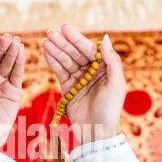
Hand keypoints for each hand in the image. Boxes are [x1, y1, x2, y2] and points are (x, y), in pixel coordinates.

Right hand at [42, 24, 125, 143]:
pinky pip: (60, 73)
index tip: (64, 28)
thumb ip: (112, 61)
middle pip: (75, 53)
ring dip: (56, 51)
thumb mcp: (116, 84)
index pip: (89, 49)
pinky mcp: (69, 89)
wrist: (98, 133)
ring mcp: (79, 80)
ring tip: (45, 41)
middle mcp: (92, 72)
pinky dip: (53, 63)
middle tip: (50, 32)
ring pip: (66, 62)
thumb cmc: (111, 109)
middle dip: (63, 43)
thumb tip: (105, 38)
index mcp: (105, 68)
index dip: (77, 38)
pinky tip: (46, 52)